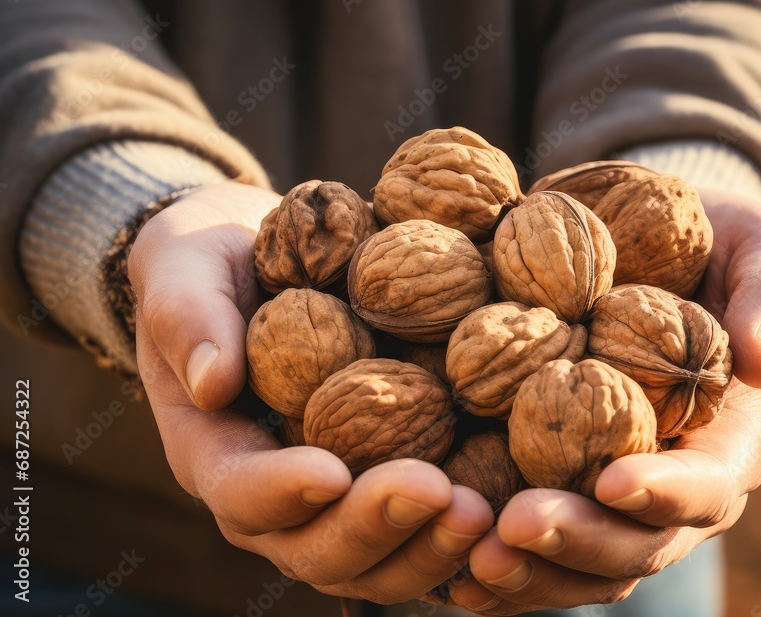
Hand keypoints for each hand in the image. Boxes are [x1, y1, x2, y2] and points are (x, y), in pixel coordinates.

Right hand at [129, 180, 492, 602]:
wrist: (256, 264)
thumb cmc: (213, 266)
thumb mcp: (185, 270)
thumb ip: (189, 317)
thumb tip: (213, 380)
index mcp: (216, 451)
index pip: (241, 492)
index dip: (282, 492)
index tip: (331, 472)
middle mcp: (276, 495)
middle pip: (317, 547)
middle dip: (376, 528)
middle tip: (438, 495)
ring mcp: (335, 501)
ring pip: (376, 561)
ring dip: (430, 547)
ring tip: (484, 514)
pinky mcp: (385, 485)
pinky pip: (420, 533)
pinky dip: (461, 539)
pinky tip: (509, 514)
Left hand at [439, 188, 760, 613]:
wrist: (654, 255)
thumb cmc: (715, 249)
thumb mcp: (760, 248)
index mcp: (726, 440)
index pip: (708, 486)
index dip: (666, 492)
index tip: (613, 482)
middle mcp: (671, 486)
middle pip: (635, 543)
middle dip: (578, 543)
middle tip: (514, 529)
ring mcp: (611, 497)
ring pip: (581, 565)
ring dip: (529, 573)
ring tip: (471, 563)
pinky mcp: (559, 487)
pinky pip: (533, 547)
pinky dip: (497, 566)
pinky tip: (447, 568)